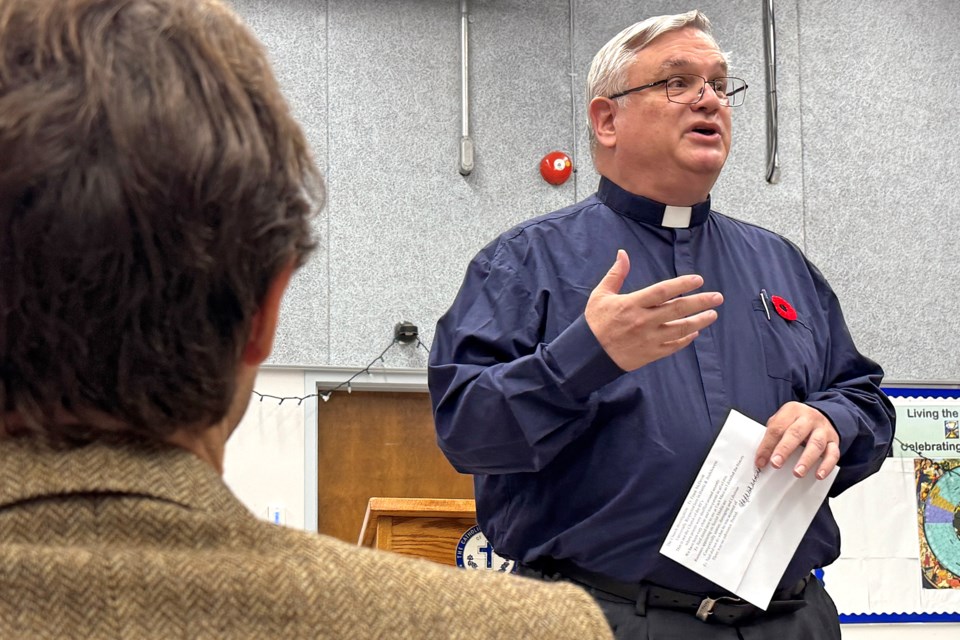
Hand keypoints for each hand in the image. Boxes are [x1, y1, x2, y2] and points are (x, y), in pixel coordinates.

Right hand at [584, 250, 722, 371]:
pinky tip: (694, 332)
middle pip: (678, 309)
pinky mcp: (650, 354)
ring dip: (699, 321)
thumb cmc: (595, 322)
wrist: (588, 354)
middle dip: (700, 302)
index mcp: (632, 304)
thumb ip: (616, 274)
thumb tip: (623, 253)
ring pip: (680, 329)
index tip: (698, 280)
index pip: (662, 291)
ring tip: (712, 314)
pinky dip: (685, 339)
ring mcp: (648, 339)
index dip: (682, 284)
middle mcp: (643, 321)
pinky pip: (673, 346)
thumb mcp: (601, 295)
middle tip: (717, 297)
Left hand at [755, 402, 840, 479]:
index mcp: (792, 410)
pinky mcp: (834, 441)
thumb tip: (761, 457)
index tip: (760, 461)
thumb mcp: (783, 420)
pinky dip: (826, 465)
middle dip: (784, 449)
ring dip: (806, 460)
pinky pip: (833, 453)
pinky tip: (819, 475)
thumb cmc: (796, 421)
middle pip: (796, 433)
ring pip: (816, 444)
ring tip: (797, 472)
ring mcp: (823, 429)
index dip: (767, 445)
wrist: (822, 415)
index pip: (777, 427)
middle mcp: (809, 418)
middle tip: (775, 463)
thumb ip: (773, 434)